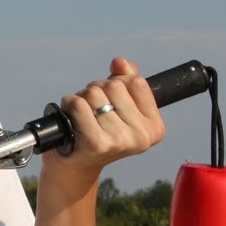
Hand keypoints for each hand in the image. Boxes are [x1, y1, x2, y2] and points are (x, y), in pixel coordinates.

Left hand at [46, 56, 165, 179]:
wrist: (75, 163)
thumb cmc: (99, 129)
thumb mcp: (119, 103)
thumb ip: (126, 78)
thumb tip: (119, 62)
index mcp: (155, 128)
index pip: (136, 82)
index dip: (118, 83)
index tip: (111, 100)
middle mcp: (142, 137)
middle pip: (114, 86)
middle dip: (98, 89)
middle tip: (92, 108)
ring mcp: (120, 141)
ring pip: (95, 93)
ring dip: (82, 97)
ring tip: (82, 114)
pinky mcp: (96, 143)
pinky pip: (80, 105)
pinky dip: (70, 103)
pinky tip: (70, 115)